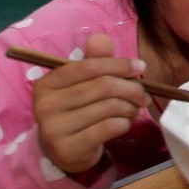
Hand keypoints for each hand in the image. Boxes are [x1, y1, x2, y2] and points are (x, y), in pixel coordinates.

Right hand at [33, 33, 148, 174]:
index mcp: (47, 83)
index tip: (141, 68)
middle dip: (131, 88)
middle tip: (143, 94)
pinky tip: (125, 123)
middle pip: (103, 86)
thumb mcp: (84, 83)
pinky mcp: (67, 149)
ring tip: (135, 109)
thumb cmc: (78, 110)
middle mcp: (45, 105)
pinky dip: (124, 123)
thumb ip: (94, 60)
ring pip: (109, 107)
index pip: (90, 66)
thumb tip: (100, 37)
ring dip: (130, 107)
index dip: (120, 64)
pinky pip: (108, 128)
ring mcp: (53, 129)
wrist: (65, 151)